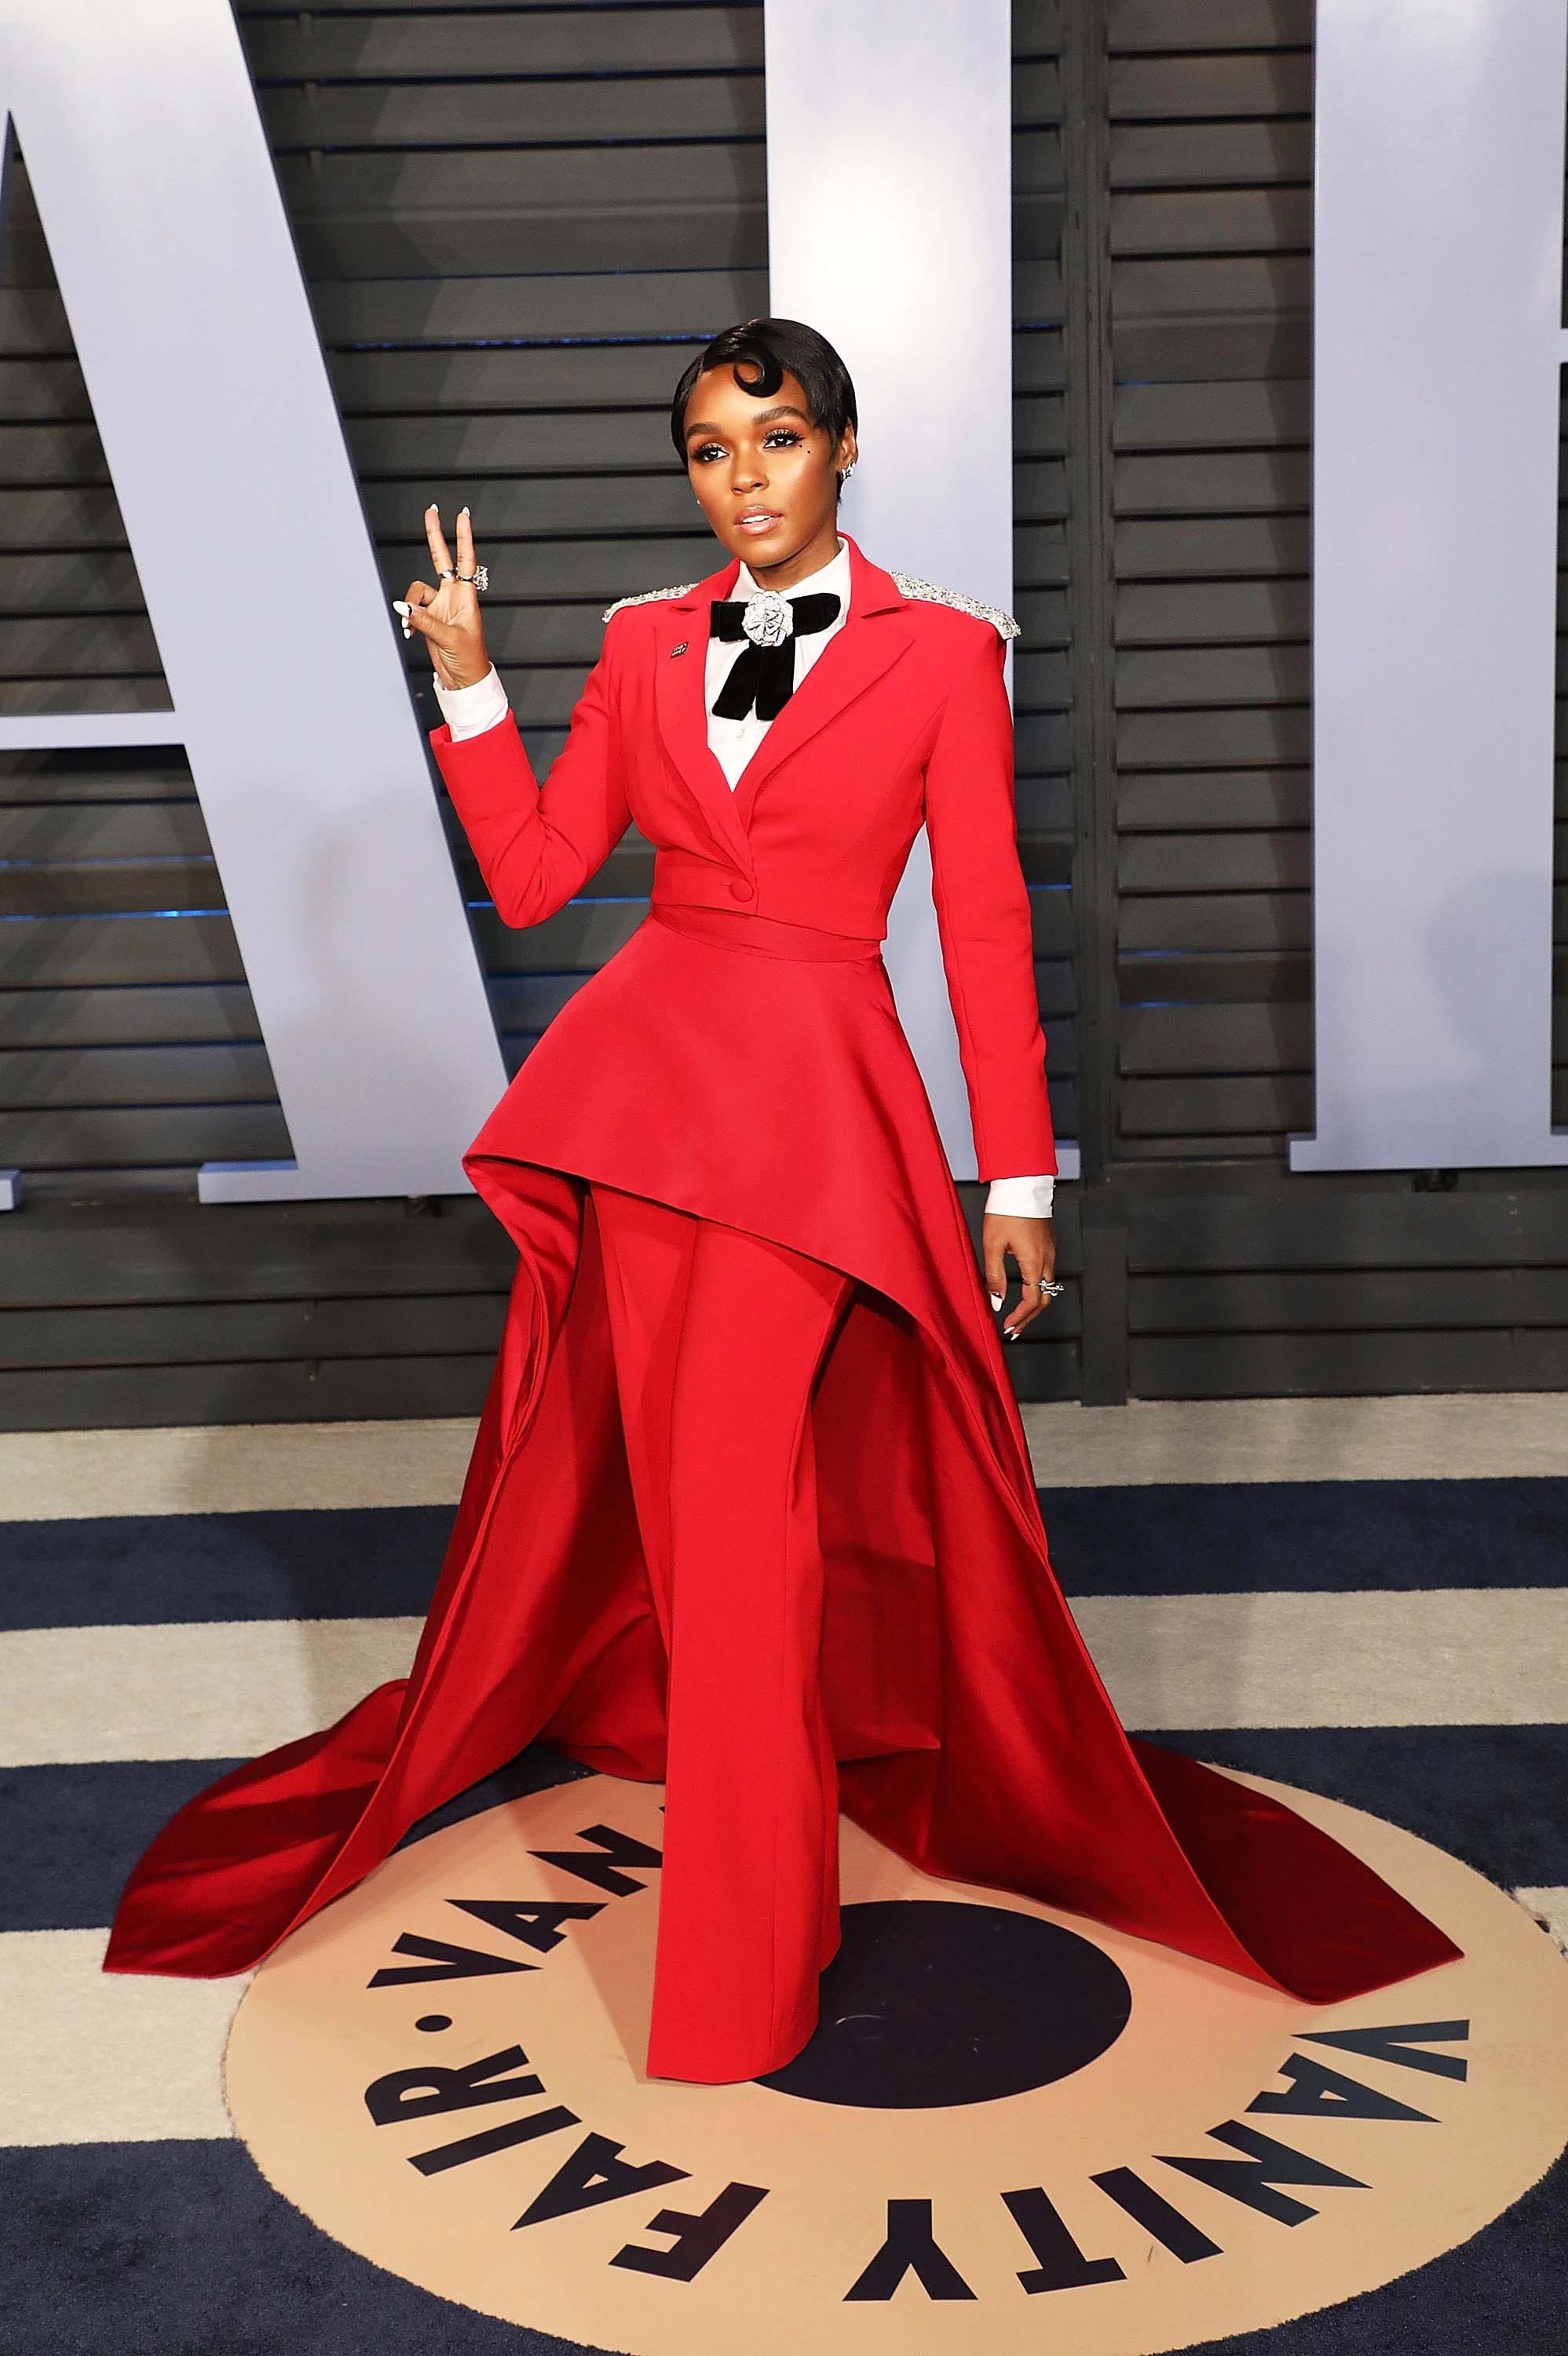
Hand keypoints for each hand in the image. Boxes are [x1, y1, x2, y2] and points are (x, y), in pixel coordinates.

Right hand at [394, 504, 490, 690]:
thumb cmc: (468, 660)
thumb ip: (425, 621)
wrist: (463, 680)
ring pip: (416, 591)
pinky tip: (410, 632)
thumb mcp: (449, 638)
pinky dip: (408, 619)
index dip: (463, 537)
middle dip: (435, 536)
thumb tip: (404, 606)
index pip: (465, 560)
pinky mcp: (428, 619)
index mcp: (465, 597)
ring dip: (410, 606)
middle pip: (441, 559)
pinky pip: (410, 609)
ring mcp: (439, 606)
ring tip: (413, 625)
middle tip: (431, 511)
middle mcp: (452, 597)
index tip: (462, 516)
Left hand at [982, 1213, 1056, 1340]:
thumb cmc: (1006, 1210)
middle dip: (1029, 1317)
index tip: (1008, 1327)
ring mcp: (1051, 1251)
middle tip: (1015, 1329)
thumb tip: (996, 1301)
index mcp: (1034, 1262)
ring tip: (1019, 1316)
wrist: (1021, 1185)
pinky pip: (1047, 1273)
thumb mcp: (992, 1245)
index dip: (1020, 1318)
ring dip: (1034, 1304)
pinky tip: (1026, 1290)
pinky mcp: (1049, 1244)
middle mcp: (1047, 1259)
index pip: (1032, 1301)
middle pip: (1045, 1298)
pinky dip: (1037, 1288)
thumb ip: (994, 1276)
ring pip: (1048, 1287)